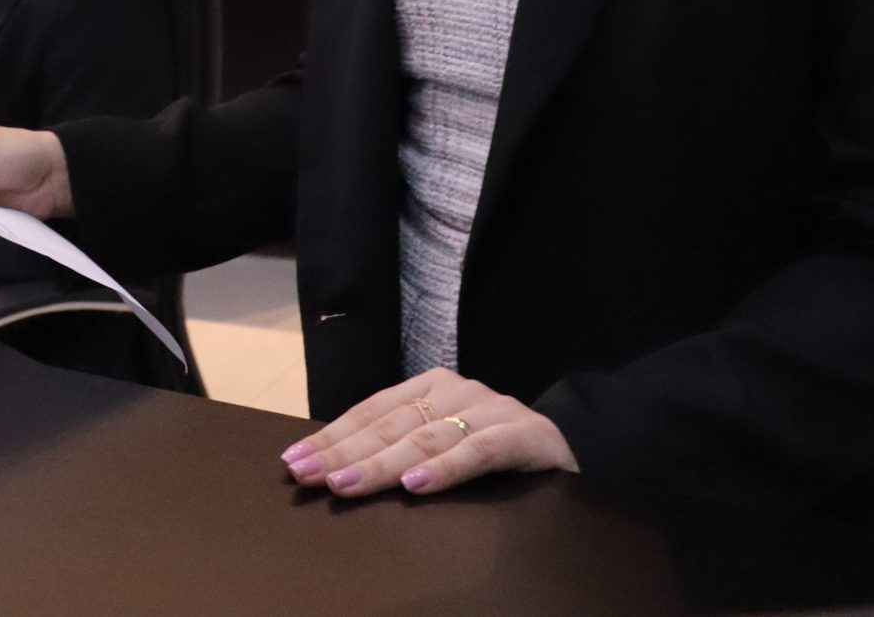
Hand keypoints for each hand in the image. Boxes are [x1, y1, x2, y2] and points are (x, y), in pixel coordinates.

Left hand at [281, 368, 576, 497]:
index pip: (370, 413)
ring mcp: (489, 410)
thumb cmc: (500, 450)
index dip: (330, 436)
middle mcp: (455, 392)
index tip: (292, 461)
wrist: (581, 447)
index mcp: (431, 389)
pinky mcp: (523, 436)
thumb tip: (337, 469)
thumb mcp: (447, 442)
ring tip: (344, 483)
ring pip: (425, 440)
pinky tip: (415, 485)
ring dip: (380, 464)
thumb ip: (405, 447)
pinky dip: (444, 469)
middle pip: (389, 426)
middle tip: (304, 475)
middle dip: (341, 452)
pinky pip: (477, 453)